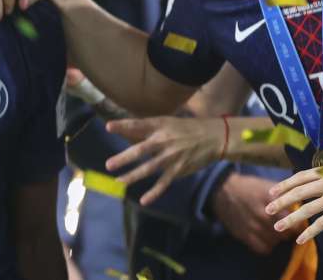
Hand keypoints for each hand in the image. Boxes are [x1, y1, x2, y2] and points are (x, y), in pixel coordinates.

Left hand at [104, 116, 221, 204]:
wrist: (214, 137)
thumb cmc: (186, 128)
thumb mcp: (167, 121)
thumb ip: (148, 127)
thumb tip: (126, 130)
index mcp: (160, 126)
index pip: (138, 125)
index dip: (124, 126)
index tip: (108, 127)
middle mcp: (164, 141)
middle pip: (141, 150)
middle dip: (124, 158)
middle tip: (109, 165)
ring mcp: (171, 157)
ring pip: (149, 168)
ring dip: (133, 176)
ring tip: (119, 181)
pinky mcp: (178, 169)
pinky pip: (164, 183)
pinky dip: (154, 193)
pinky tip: (143, 201)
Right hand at [211, 173, 292, 253]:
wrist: (222, 190)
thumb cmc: (249, 187)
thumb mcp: (268, 186)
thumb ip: (286, 196)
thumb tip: (303, 207)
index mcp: (271, 201)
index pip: (294, 222)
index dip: (298, 224)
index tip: (296, 223)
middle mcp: (263, 214)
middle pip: (286, 234)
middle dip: (288, 232)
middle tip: (286, 228)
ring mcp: (253, 226)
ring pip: (276, 242)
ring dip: (278, 239)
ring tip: (275, 232)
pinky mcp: (244, 235)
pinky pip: (264, 249)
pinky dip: (267, 246)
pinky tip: (265, 238)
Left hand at [269, 163, 322, 244]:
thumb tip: (311, 180)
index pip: (299, 177)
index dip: (284, 185)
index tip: (271, 192)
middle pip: (298, 192)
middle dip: (281, 202)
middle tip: (267, 210)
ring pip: (307, 208)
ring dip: (290, 219)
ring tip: (278, 226)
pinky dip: (310, 231)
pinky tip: (300, 238)